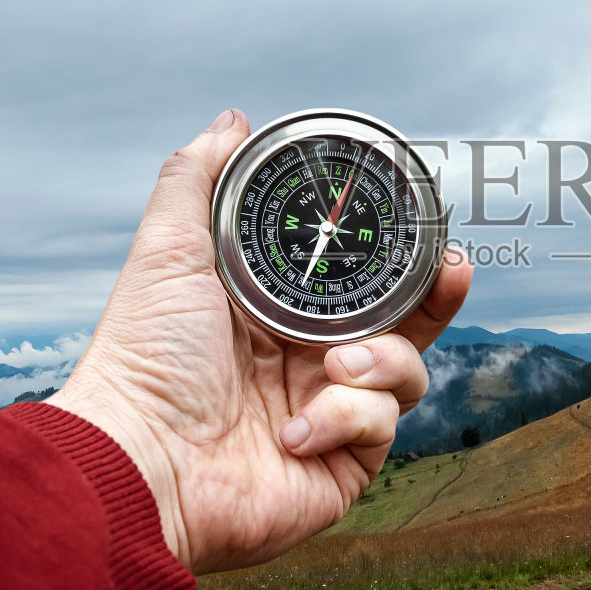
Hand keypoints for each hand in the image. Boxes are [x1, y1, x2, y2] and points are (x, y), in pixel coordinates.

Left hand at [46, 109, 471, 574]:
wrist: (140, 461)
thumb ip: (198, 179)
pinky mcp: (340, 468)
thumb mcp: (168, 252)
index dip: (397, 255)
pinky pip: (380, 427)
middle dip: (435, 297)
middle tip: (450, 269)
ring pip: (405, 374)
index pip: (356, 279)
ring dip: (381, 361)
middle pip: (402, 325)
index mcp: (275, 317)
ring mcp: (327, 417)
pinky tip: (295, 430)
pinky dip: (345, 418)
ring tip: (335, 364)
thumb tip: (231, 121)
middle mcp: (306, 366)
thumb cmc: (143, 361)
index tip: (426, 226)